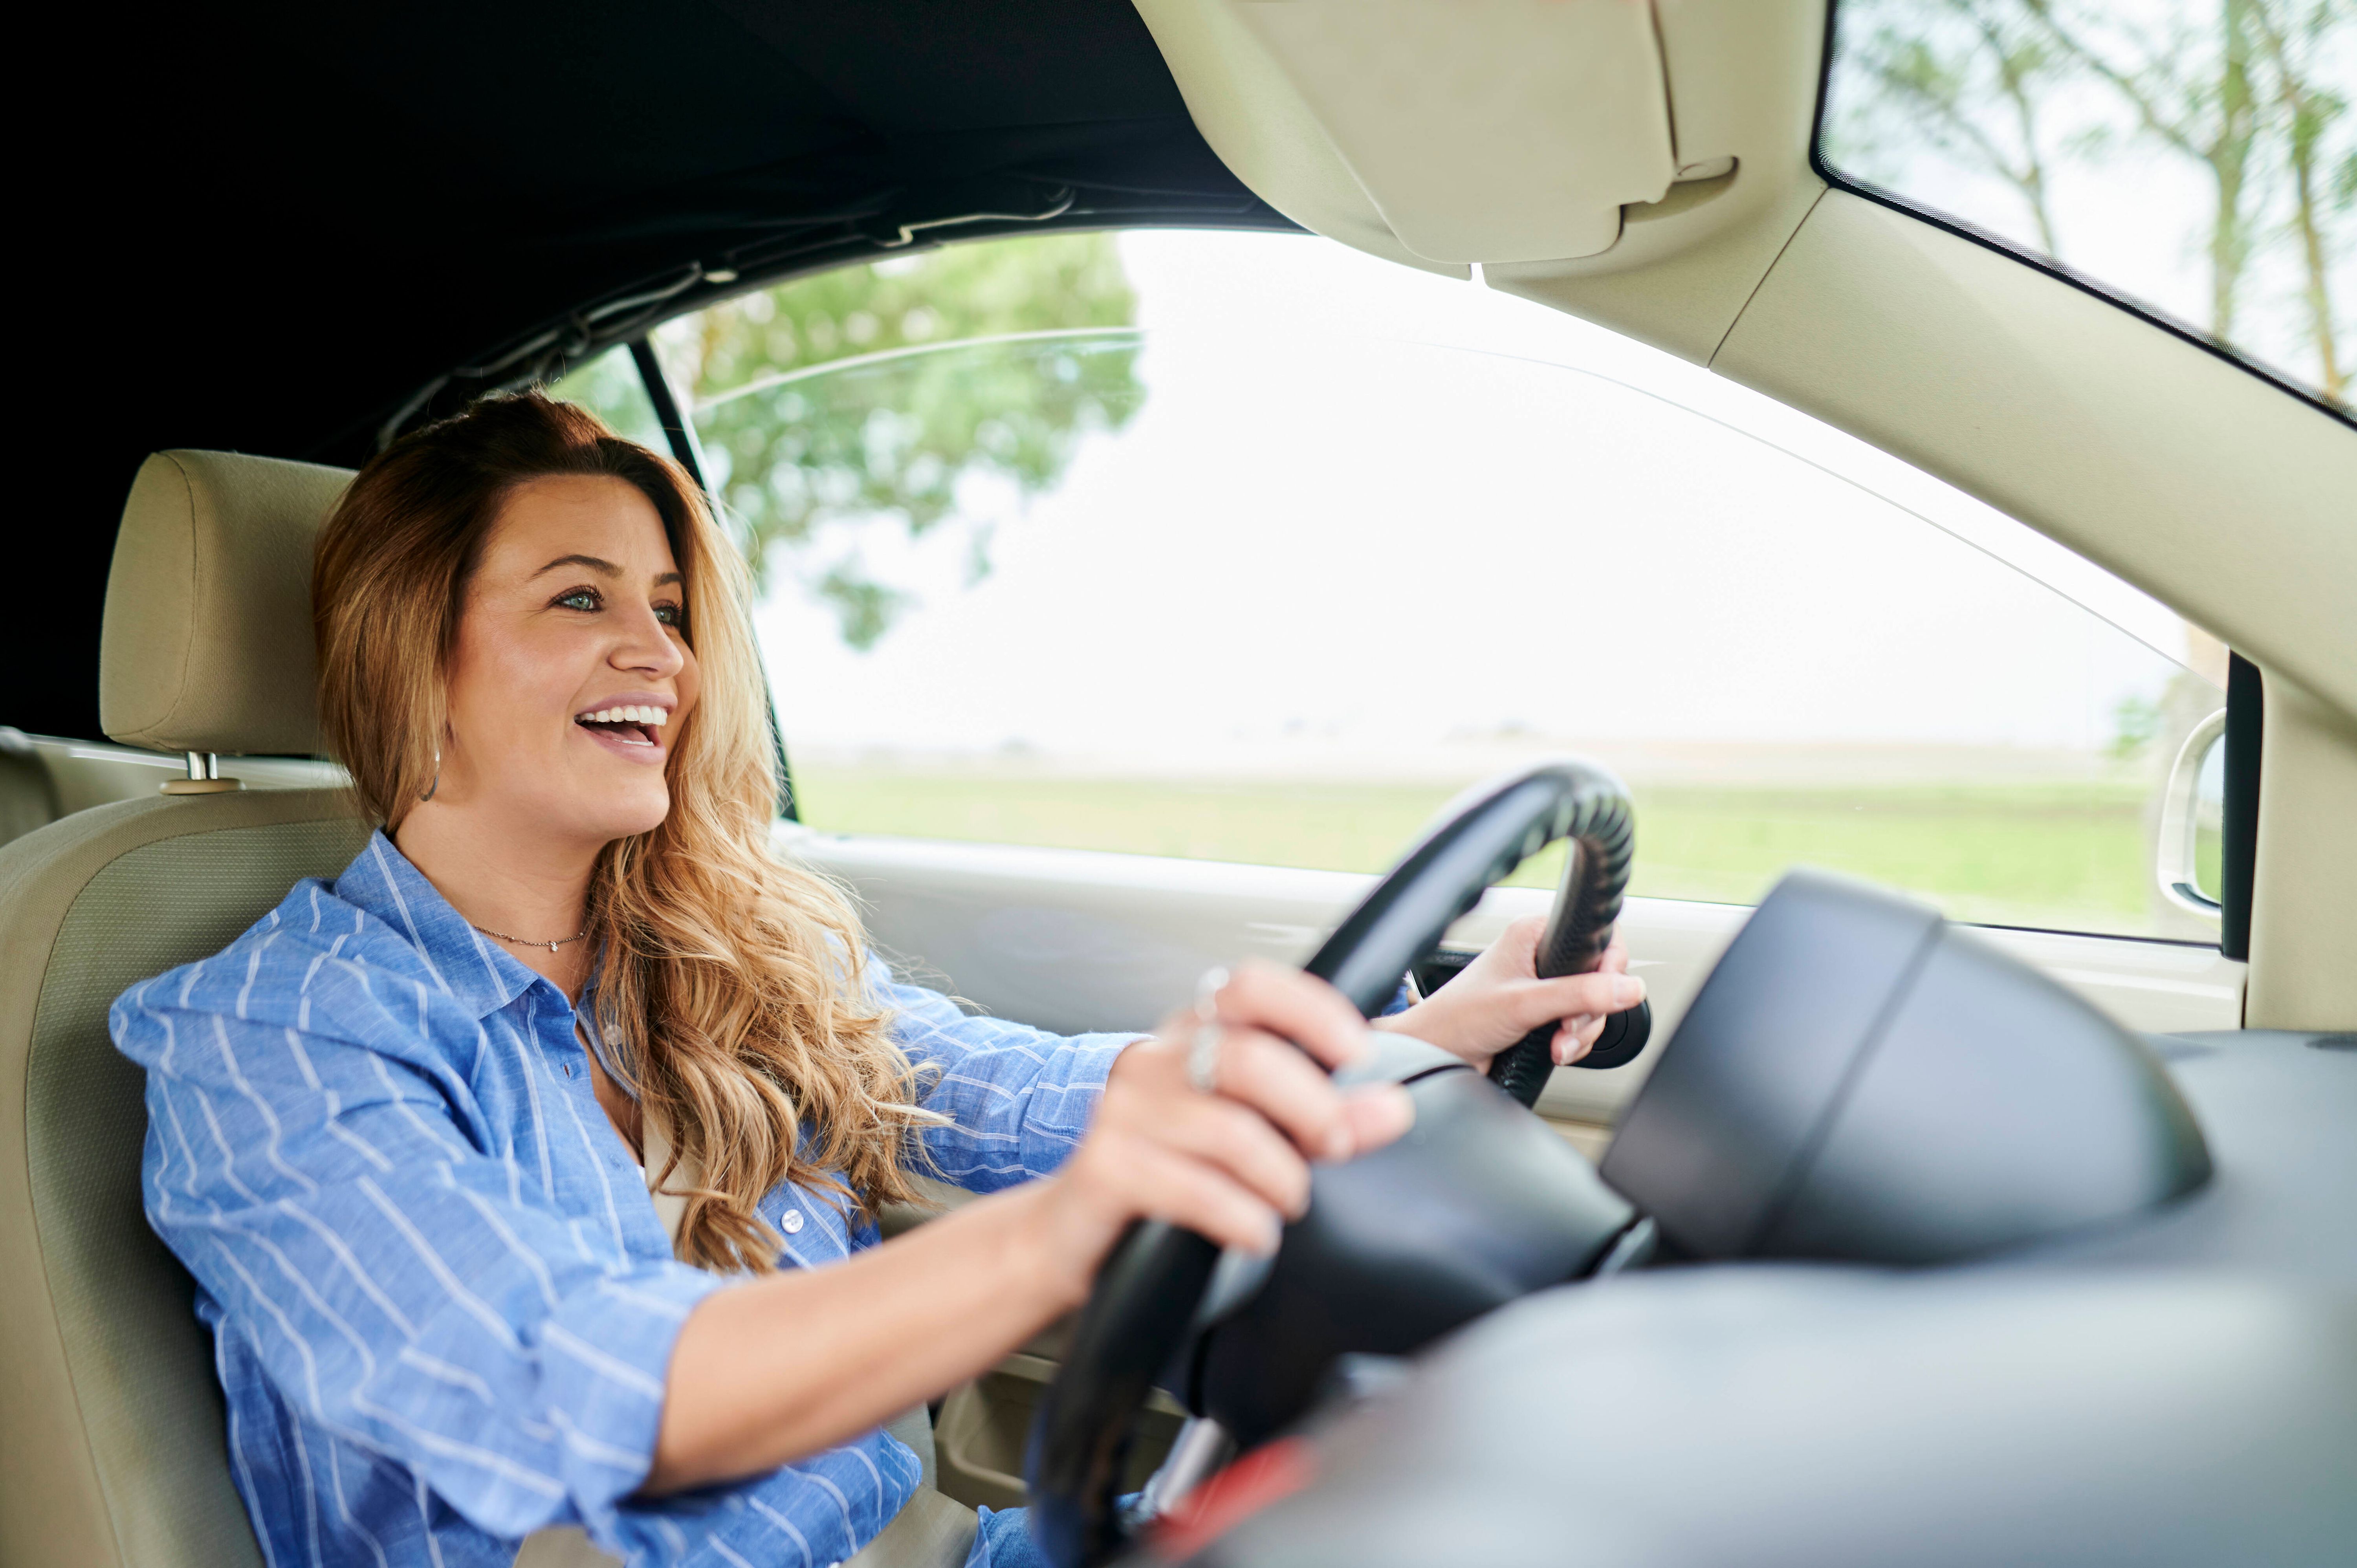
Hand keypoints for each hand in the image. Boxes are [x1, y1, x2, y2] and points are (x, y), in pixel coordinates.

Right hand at [1031, 960, 1415, 1302]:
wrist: (1073, 1233)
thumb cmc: (1169, 1174)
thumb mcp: (1258, 1140)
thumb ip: (1324, 1120)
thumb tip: (1391, 1108)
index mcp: (1191, 1036)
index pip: (1250, 986)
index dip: (1311, 1010)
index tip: (1357, 1051)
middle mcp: (1154, 1061)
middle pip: (1248, 1057)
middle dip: (1311, 1106)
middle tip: (1333, 1145)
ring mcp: (1125, 1112)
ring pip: (1229, 1130)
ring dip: (1280, 1178)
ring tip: (1286, 1204)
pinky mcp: (1106, 1167)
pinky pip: (1195, 1189)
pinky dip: (1242, 1218)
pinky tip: (1254, 1235)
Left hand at [1376, 916, 1643, 1070]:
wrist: (1435, 1054)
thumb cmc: (1458, 1018)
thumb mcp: (1524, 1004)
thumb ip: (1578, 995)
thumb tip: (1629, 988)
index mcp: (1534, 934)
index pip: (1598, 936)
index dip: (1610, 966)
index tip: (1608, 992)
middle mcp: (1540, 957)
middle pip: (1600, 978)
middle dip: (1591, 1012)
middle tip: (1568, 1028)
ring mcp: (1543, 988)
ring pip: (1592, 1007)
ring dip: (1581, 1033)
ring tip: (1557, 1046)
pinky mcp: (1542, 1016)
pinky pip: (1578, 1027)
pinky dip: (1573, 1044)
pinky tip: (1554, 1051)